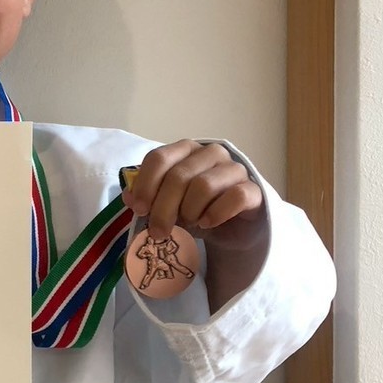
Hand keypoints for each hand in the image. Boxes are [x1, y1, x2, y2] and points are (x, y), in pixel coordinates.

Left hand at [121, 140, 265, 251]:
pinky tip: (207, 223)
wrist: (233, 226)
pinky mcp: (254, 189)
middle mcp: (211, 153)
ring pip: (204, 186)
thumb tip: (128, 196)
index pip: (159, 158)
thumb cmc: (196, 208)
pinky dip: (216, 213)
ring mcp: (235, 169)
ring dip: (190, 211)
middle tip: (157, 231)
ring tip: (189, 223)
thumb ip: (147, 198)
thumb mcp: (167, 204)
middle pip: (179, 176)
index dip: (145, 185)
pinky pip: (234, 197)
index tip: (139, 209)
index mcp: (186, 150)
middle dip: (163, 208)